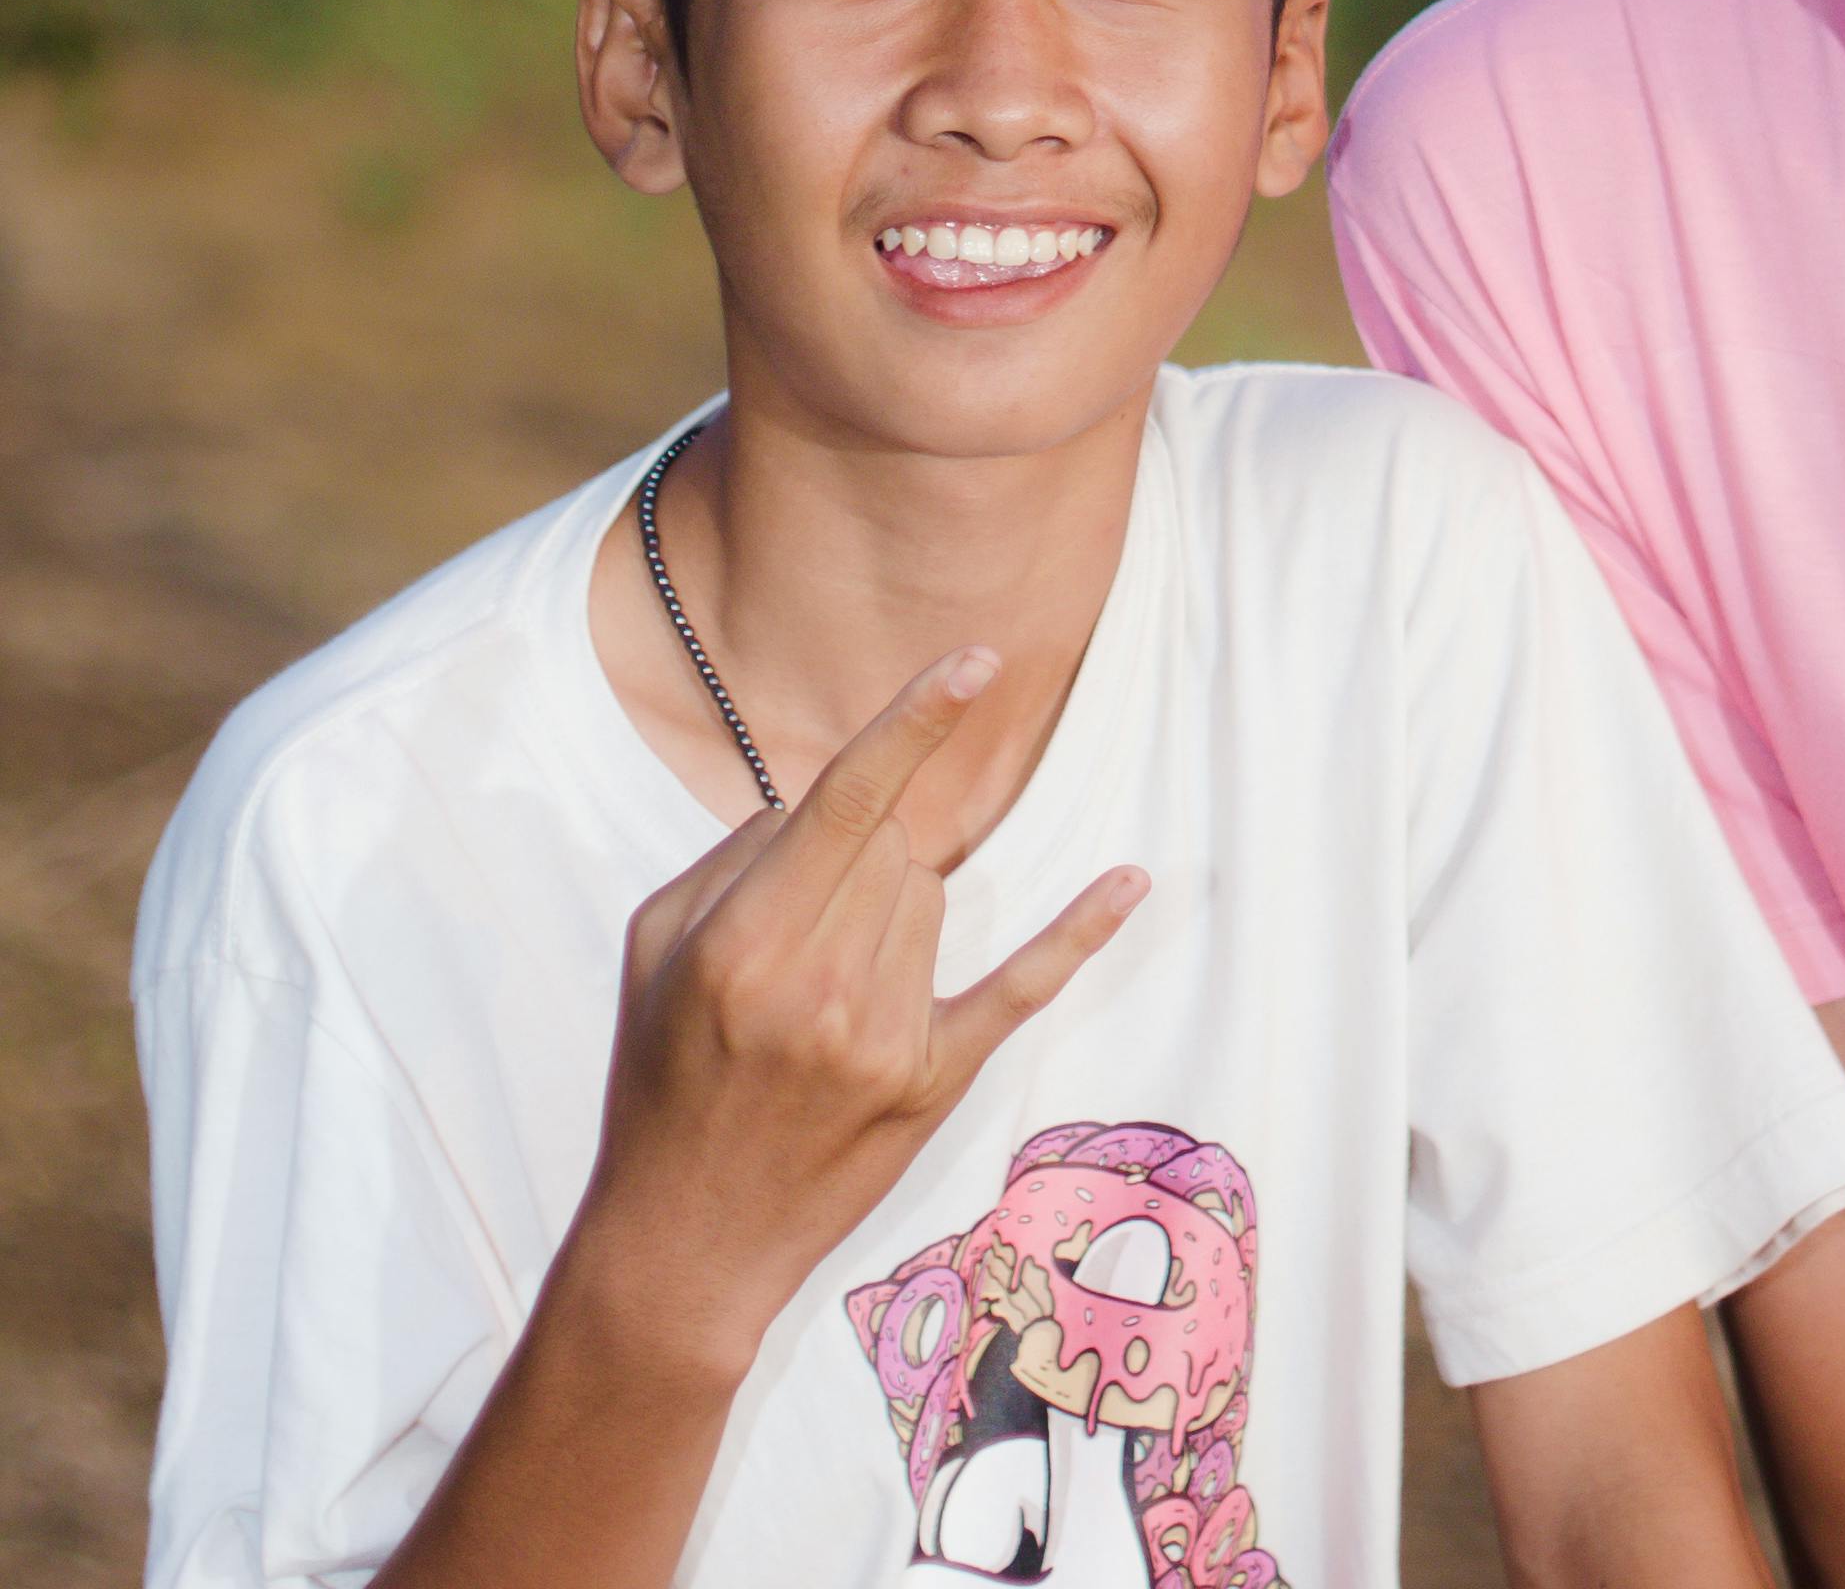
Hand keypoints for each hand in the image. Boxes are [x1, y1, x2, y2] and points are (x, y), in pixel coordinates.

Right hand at [376, 659, 1143, 1588]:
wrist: (681, 1244)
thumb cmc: (658, 1082)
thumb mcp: (652, 951)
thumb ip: (733, 856)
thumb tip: (816, 798)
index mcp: (744, 943)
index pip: (846, 803)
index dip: (913, 724)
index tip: (974, 659)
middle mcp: (821, 988)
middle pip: (891, 848)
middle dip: (853, 862)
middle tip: (798, 939)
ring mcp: (885, 1041)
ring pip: (929, 899)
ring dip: (888, 916)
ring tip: (821, 997)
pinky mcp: (933, 1083)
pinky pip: (1021, 986)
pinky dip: (1078, 932)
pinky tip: (1132, 880)